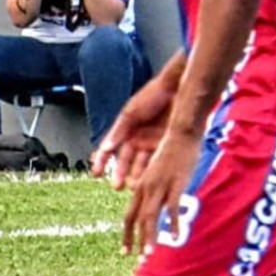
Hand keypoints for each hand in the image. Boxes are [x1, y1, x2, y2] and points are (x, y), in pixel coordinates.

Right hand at [91, 69, 180, 189]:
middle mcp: (138, 138)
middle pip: (125, 160)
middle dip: (120, 173)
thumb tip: (105, 148)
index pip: (110, 149)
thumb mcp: (131, 113)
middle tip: (117, 186)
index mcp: (125, 129)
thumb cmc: (153, 95)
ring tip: (134, 186)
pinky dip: (153, 171)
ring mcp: (152, 142)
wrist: (178, 89)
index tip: (96, 172)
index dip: (102, 161)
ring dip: (136, 175)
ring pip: (142, 164)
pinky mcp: (167, 144)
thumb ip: (118, 131)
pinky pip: (158, 161)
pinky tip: (149, 179)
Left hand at [120, 128, 200, 256]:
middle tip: (132, 258)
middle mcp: (145, 187)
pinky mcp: (174, 184)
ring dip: (149, 238)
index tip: (126, 250)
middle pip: (135, 218)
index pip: (130, 215)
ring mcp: (159, 187)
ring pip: (149, 217)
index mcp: (140, 185)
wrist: (180, 132)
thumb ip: (157, 188)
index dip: (127, 233)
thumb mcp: (160, 172)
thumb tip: (160, 204)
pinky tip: (174, 237)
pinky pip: (171, 208)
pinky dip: (171, 224)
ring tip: (149, 255)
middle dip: (133, 240)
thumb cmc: (172, 151)